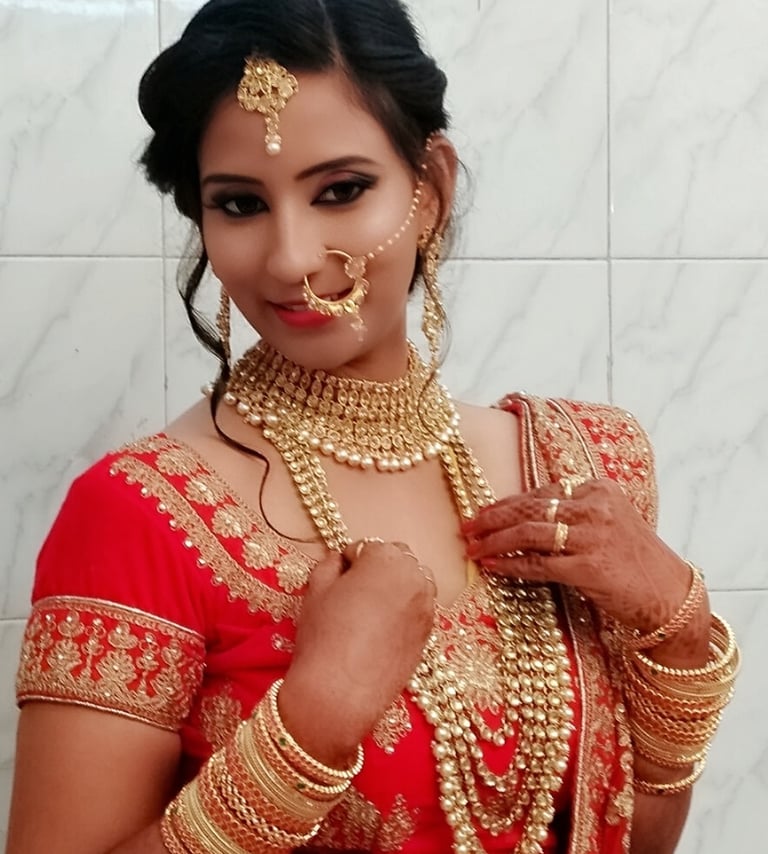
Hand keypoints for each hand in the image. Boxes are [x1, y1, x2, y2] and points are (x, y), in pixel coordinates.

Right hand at [279, 541, 434, 766]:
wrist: (340, 692)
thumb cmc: (324, 636)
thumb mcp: (316, 589)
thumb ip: (331, 563)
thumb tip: (343, 560)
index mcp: (386, 557)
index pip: (367, 547)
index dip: (350, 562)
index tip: (339, 580)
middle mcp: (414, 576)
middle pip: (398, 560)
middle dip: (379, 570)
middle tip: (354, 594)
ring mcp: (427, 606)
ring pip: (413, 584)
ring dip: (397, 588)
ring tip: (371, 612)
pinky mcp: (430, 634)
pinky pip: (418, 610)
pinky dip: (405, 612)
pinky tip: (382, 631)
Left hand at [463, 478, 695, 637]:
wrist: (669, 596)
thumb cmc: (634, 562)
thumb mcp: (607, 524)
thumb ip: (572, 514)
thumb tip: (520, 516)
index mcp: (598, 490)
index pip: (540, 493)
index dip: (506, 504)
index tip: (482, 513)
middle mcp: (595, 508)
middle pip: (530, 508)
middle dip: (492, 518)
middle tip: (467, 528)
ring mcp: (592, 536)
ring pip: (529, 533)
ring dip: (495, 541)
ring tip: (473, 548)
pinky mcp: (588, 567)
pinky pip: (538, 565)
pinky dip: (512, 565)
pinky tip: (494, 567)